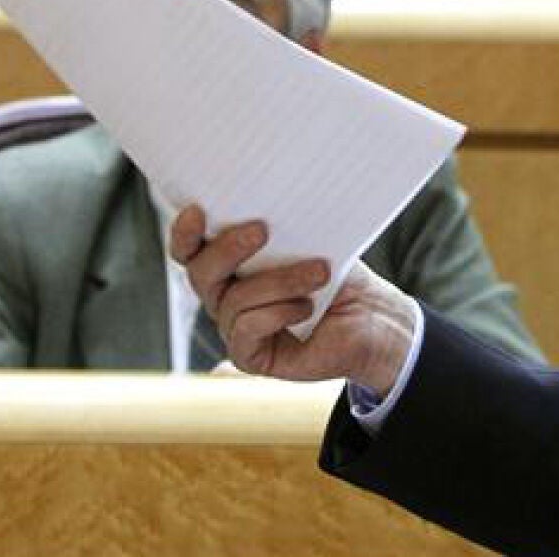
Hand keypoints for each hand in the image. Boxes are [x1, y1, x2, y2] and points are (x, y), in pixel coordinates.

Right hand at [170, 204, 419, 393]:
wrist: (373, 317)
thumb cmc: (339, 273)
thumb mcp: (309, 241)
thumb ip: (280, 229)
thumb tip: (267, 201)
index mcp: (231, 264)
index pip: (191, 250)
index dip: (185, 232)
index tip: (198, 210)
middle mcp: (225, 296)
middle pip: (201, 273)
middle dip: (227, 248)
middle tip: (262, 230)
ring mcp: (235, 328)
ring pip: (234, 300)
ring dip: (278, 281)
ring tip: (319, 271)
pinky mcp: (250, 357)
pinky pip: (247, 329)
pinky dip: (278, 312)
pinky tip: (307, 308)